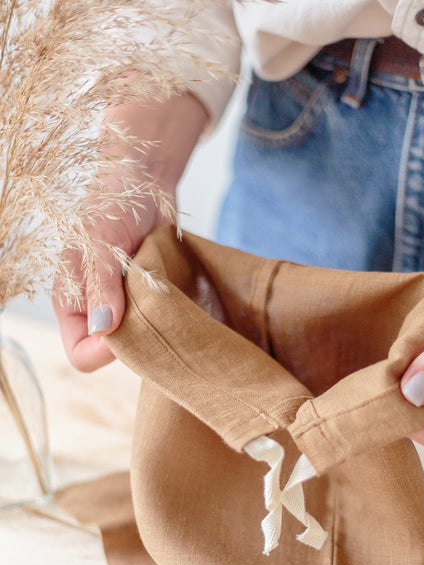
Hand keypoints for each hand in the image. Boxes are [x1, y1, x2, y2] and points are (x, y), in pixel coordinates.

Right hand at [53, 92, 207, 371]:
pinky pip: (165, 324)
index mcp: (74, 304)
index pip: (81, 354)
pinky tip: (179, 291)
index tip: (132, 326)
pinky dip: (175, 314)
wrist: (143, 180)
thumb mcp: (100, 243)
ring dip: (159, 324)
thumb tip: (103, 329)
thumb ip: (101, 286)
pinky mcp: (152, 299)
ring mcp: (127, 307)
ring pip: (144, 342)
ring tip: (166, 291)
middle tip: (156, 304)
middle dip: (138, 339)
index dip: (105, 351)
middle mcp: (99, 311)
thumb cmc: (111, 205)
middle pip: (117, 354)